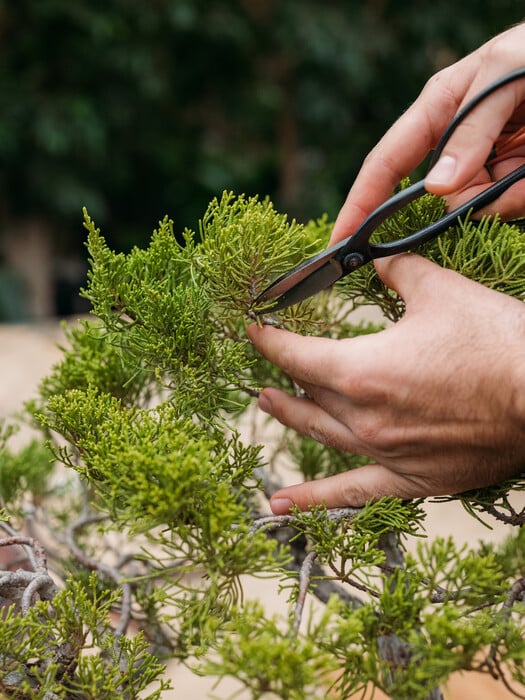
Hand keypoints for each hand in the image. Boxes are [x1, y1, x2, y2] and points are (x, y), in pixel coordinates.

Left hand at [247, 254, 524, 512]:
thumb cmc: (496, 342)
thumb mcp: (441, 291)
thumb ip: (398, 271)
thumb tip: (377, 258)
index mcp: (360, 370)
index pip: (294, 354)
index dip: (268, 339)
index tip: (253, 328)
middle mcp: (362, 417)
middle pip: (305, 393)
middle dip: (283, 372)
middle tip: (267, 362)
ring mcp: (384, 453)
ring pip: (319, 434)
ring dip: (290, 416)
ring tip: (268, 404)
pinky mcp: (411, 479)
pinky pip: (351, 493)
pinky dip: (312, 499)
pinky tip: (278, 505)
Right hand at [330, 23, 524, 245]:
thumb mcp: (502, 76)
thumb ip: (471, 129)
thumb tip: (436, 187)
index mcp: (436, 109)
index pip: (385, 163)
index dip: (359, 203)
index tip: (342, 240)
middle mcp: (452, 141)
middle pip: (436, 197)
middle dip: (462, 202)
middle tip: (504, 176)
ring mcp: (482, 161)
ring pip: (473, 206)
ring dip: (503, 197)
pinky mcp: (509, 175)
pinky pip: (504, 206)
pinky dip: (519, 197)